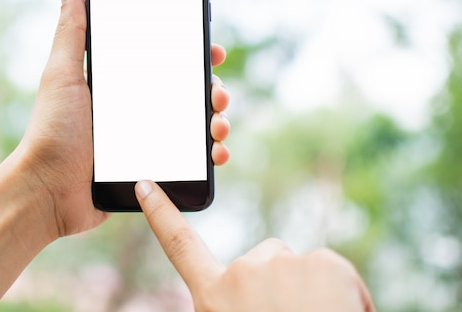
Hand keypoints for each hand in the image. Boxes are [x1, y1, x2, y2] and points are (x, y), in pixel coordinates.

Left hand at [14, 0, 230, 238]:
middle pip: (186, 93)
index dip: (192, 53)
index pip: (164, 61)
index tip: (212, 49)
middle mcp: (136, 110)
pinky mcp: (151, 169)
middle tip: (217, 93)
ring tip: (219, 125)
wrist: (48, 191)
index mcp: (120, 86)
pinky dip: (209, 156)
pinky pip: (189, 161)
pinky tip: (217, 154)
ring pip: (193, 126)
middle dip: (211, 89)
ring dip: (216, 121)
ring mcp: (145, 140)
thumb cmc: (51, 132)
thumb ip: (71, 32)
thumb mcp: (62, 75)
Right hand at [136, 181, 375, 311]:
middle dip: (278, 283)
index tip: (144, 185)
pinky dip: (342, 291)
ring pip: (299, 267)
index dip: (160, 213)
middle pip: (263, 258)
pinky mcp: (323, 261)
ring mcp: (282, 264)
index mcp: (214, 296)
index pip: (180, 245)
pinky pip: (332, 269)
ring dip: (310, 290)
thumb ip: (231, 302)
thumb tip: (243, 295)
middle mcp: (242, 273)